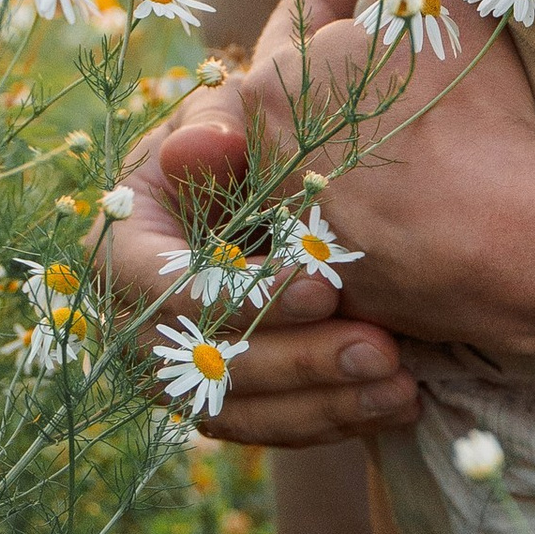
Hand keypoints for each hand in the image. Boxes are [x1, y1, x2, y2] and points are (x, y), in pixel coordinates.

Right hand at [102, 0, 424, 447]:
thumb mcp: (253, 107)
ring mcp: (177, 358)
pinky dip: (332, 417)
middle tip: (381, 346)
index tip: (322, 288)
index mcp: (131, 224)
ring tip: (402, 374)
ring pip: (235, 405)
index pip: (150, 278)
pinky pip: (267, 426)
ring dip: (320, 395)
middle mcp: (138, 303)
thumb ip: (228, 118)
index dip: (230, 293)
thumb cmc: (278, 128)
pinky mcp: (228, 394)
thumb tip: (195, 147)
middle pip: (195, 359)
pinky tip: (401, 399)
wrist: (324, 178)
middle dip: (292, 358)